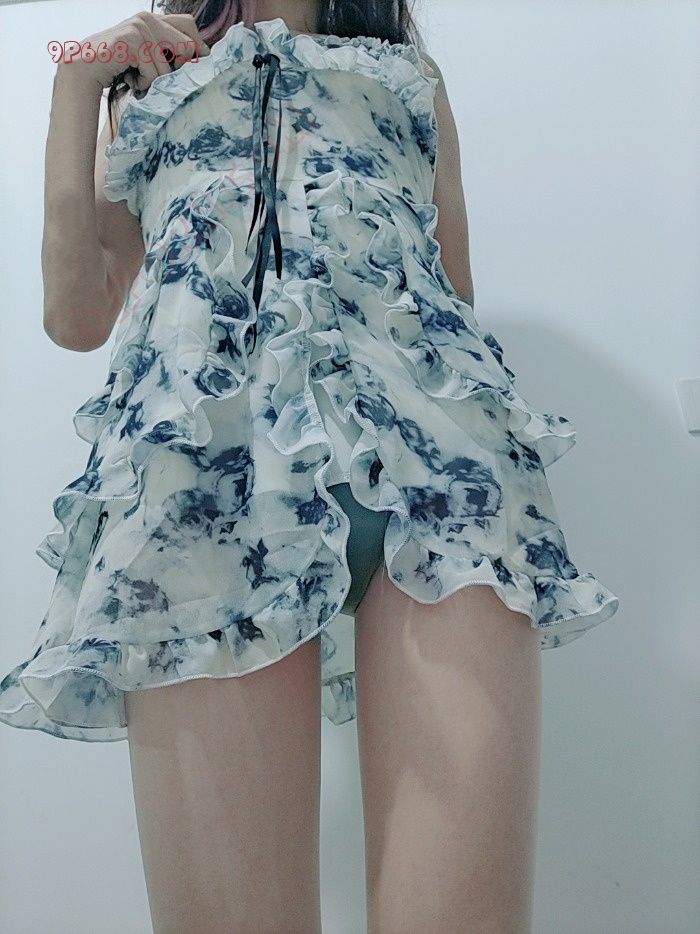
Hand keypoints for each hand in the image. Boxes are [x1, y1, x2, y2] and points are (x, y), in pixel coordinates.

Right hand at [55, 10, 209, 94]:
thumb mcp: (149, 59)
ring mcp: (140, 26)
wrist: (87, 69)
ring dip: (154, 81)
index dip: (197, 47)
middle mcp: (148, 18)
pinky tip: (128, 77)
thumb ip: (170, 53)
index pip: (190, 25)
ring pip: (169, 68)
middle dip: (176, 71)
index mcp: (155, 19)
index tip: (192, 67)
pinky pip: (154, 73)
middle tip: (154, 76)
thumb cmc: (120, 67)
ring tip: (136, 76)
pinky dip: (143, 83)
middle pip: (187, 47)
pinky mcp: (133, 40)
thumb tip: (204, 55)